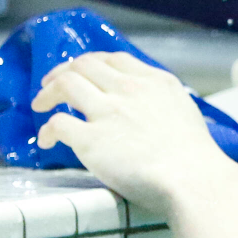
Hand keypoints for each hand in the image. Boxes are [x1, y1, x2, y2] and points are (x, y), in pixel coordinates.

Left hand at [31, 52, 237, 217]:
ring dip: (47, 93)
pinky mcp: (91, 139)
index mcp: (156, 82)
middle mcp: (130, 90)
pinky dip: (47, 131)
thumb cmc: (196, 156)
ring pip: (64, 84)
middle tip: (52, 85)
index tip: (84, 73)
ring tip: (41, 105)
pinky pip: (57, 123)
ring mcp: (108, 112)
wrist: (192, 179)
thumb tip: (146, 109)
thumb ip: (161, 102)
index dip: (93, 63)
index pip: (115, 59)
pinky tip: (47, 141)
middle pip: (84, 65)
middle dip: (62, 72)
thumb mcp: (185, 111)